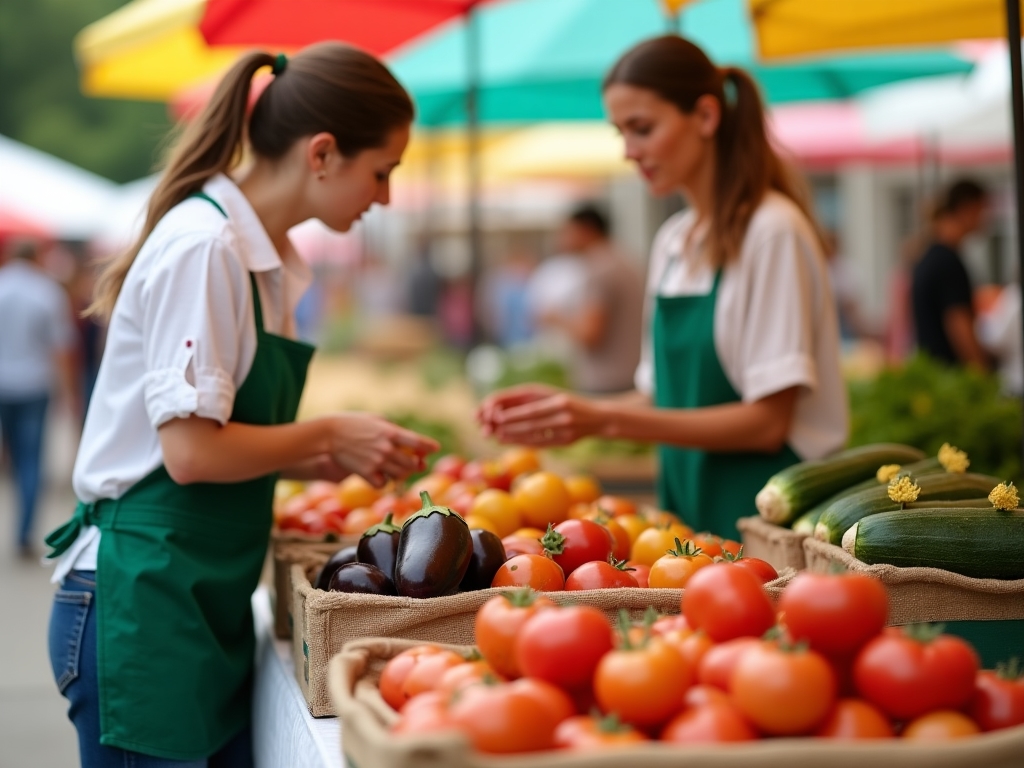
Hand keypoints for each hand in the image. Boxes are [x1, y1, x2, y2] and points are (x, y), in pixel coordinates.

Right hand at [326, 413, 439, 487]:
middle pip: (412, 463)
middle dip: (417, 464)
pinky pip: (383, 484)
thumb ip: (391, 428)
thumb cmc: (351, 423)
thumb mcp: (375, 419)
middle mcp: (387, 448)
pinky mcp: (366, 473)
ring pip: (400, 476)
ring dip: (402, 474)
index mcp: (391, 432)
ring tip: (398, 469)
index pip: (417, 442)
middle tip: (417, 463)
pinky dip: (384, 482)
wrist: (328, 435)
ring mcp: (377, 462)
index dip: (428, 447)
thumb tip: (406, 438)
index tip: (435, 448)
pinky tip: (381, 476)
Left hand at [484, 388, 606, 446]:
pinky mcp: (566, 441)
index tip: (492, 414)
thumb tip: (499, 408)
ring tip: (495, 435)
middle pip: (530, 420)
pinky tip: (508, 441)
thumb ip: (528, 400)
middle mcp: (563, 413)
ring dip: (512, 435)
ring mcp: (566, 428)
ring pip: (534, 433)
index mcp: (558, 398)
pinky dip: (522, 442)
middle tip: (489, 427)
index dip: (511, 412)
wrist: (598, 417)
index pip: (530, 406)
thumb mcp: (550, 395)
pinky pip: (540, 443)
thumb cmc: (568, 403)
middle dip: (507, 424)